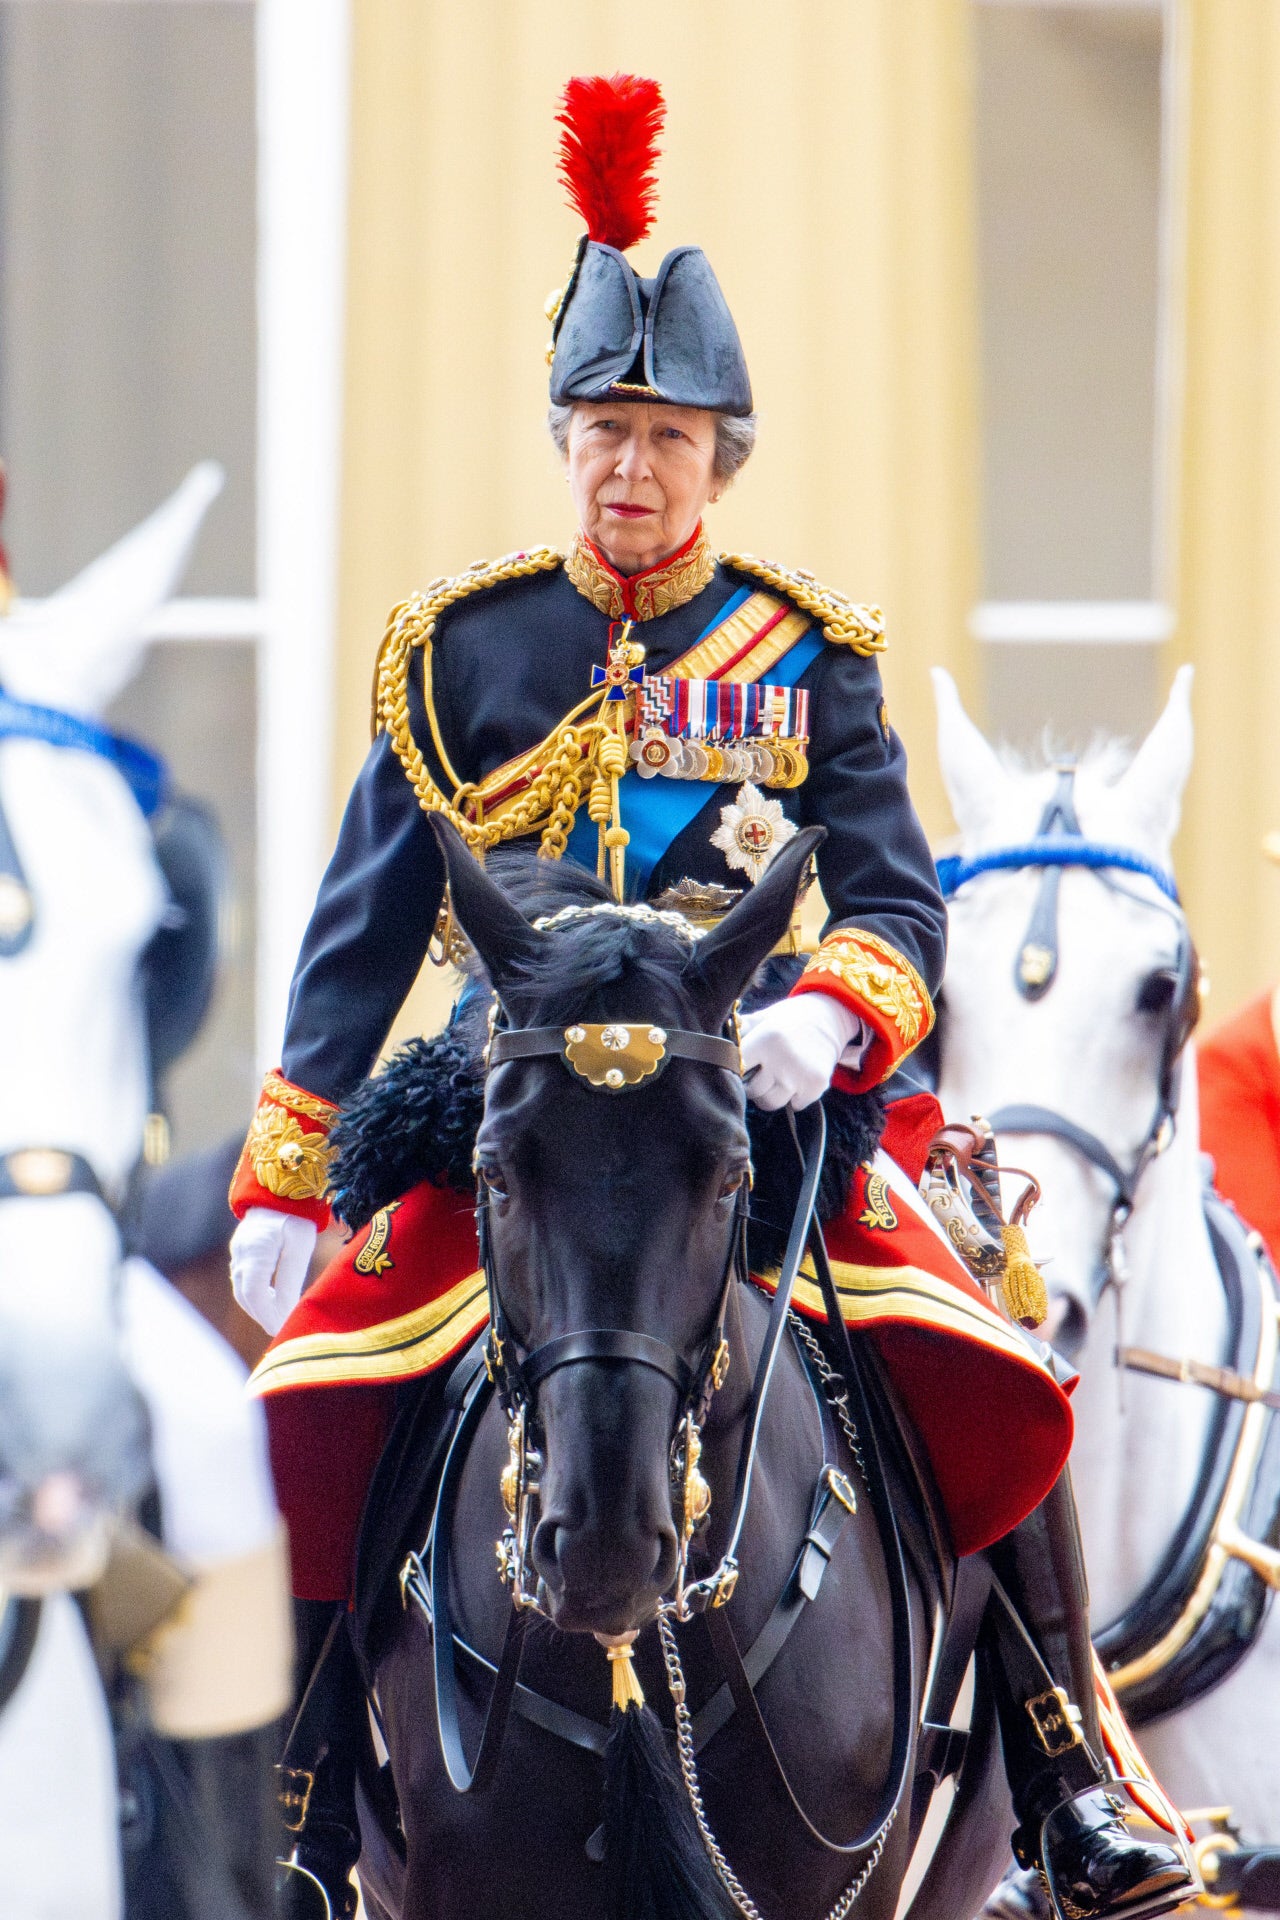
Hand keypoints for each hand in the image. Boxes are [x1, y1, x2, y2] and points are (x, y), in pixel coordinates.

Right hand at [230, 1208, 317, 1335]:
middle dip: (262, 1315)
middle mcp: (241, 1253)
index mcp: (255, 1251)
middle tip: (282, 1330)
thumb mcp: (299, 1246)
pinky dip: (255, 1293)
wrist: (282, 1186)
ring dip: (258, 1306)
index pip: (254, 1294)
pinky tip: (271, 1299)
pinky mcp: (241, 1248)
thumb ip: (290, 1279)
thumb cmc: (296, 1215)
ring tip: (279, 1319)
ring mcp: (238, 1250)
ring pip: (241, 1288)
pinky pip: (243, 1277)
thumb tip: (288, 1312)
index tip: (283, 1329)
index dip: (267, 1315)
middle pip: (244, 1295)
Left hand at [739, 993, 868, 1110]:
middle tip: (759, 1072)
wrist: (830, 1017)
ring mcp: (800, 1076)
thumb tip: (715, 1040)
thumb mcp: (763, 1017)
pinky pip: (794, 1105)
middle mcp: (783, 1060)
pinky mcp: (817, 1086)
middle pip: (752, 1091)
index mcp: (765, 1040)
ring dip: (770, 1094)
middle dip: (752, 1084)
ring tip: (775, 1078)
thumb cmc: (788, 1019)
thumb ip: (739, 1030)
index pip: (736, 1068)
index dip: (735, 1070)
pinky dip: (794, 1097)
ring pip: (770, 1103)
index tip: (740, 1067)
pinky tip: (796, 1079)